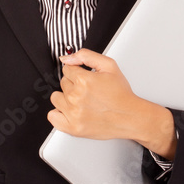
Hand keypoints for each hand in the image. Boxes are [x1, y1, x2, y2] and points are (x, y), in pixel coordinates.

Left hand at [50, 49, 176, 157]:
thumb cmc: (121, 94)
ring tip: (80, 101)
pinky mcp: (72, 127)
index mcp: (83, 80)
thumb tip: (67, 58)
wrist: (130, 117)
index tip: (84, 79)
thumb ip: (86, 56)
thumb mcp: (109, 65)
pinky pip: (53, 117)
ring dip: (65, 98)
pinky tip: (71, 111)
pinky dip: (59, 114)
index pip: (66, 70)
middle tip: (87, 91)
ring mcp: (73, 113)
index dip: (77, 73)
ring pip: (56, 98)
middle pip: (62, 83)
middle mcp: (76, 97)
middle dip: (73, 85)